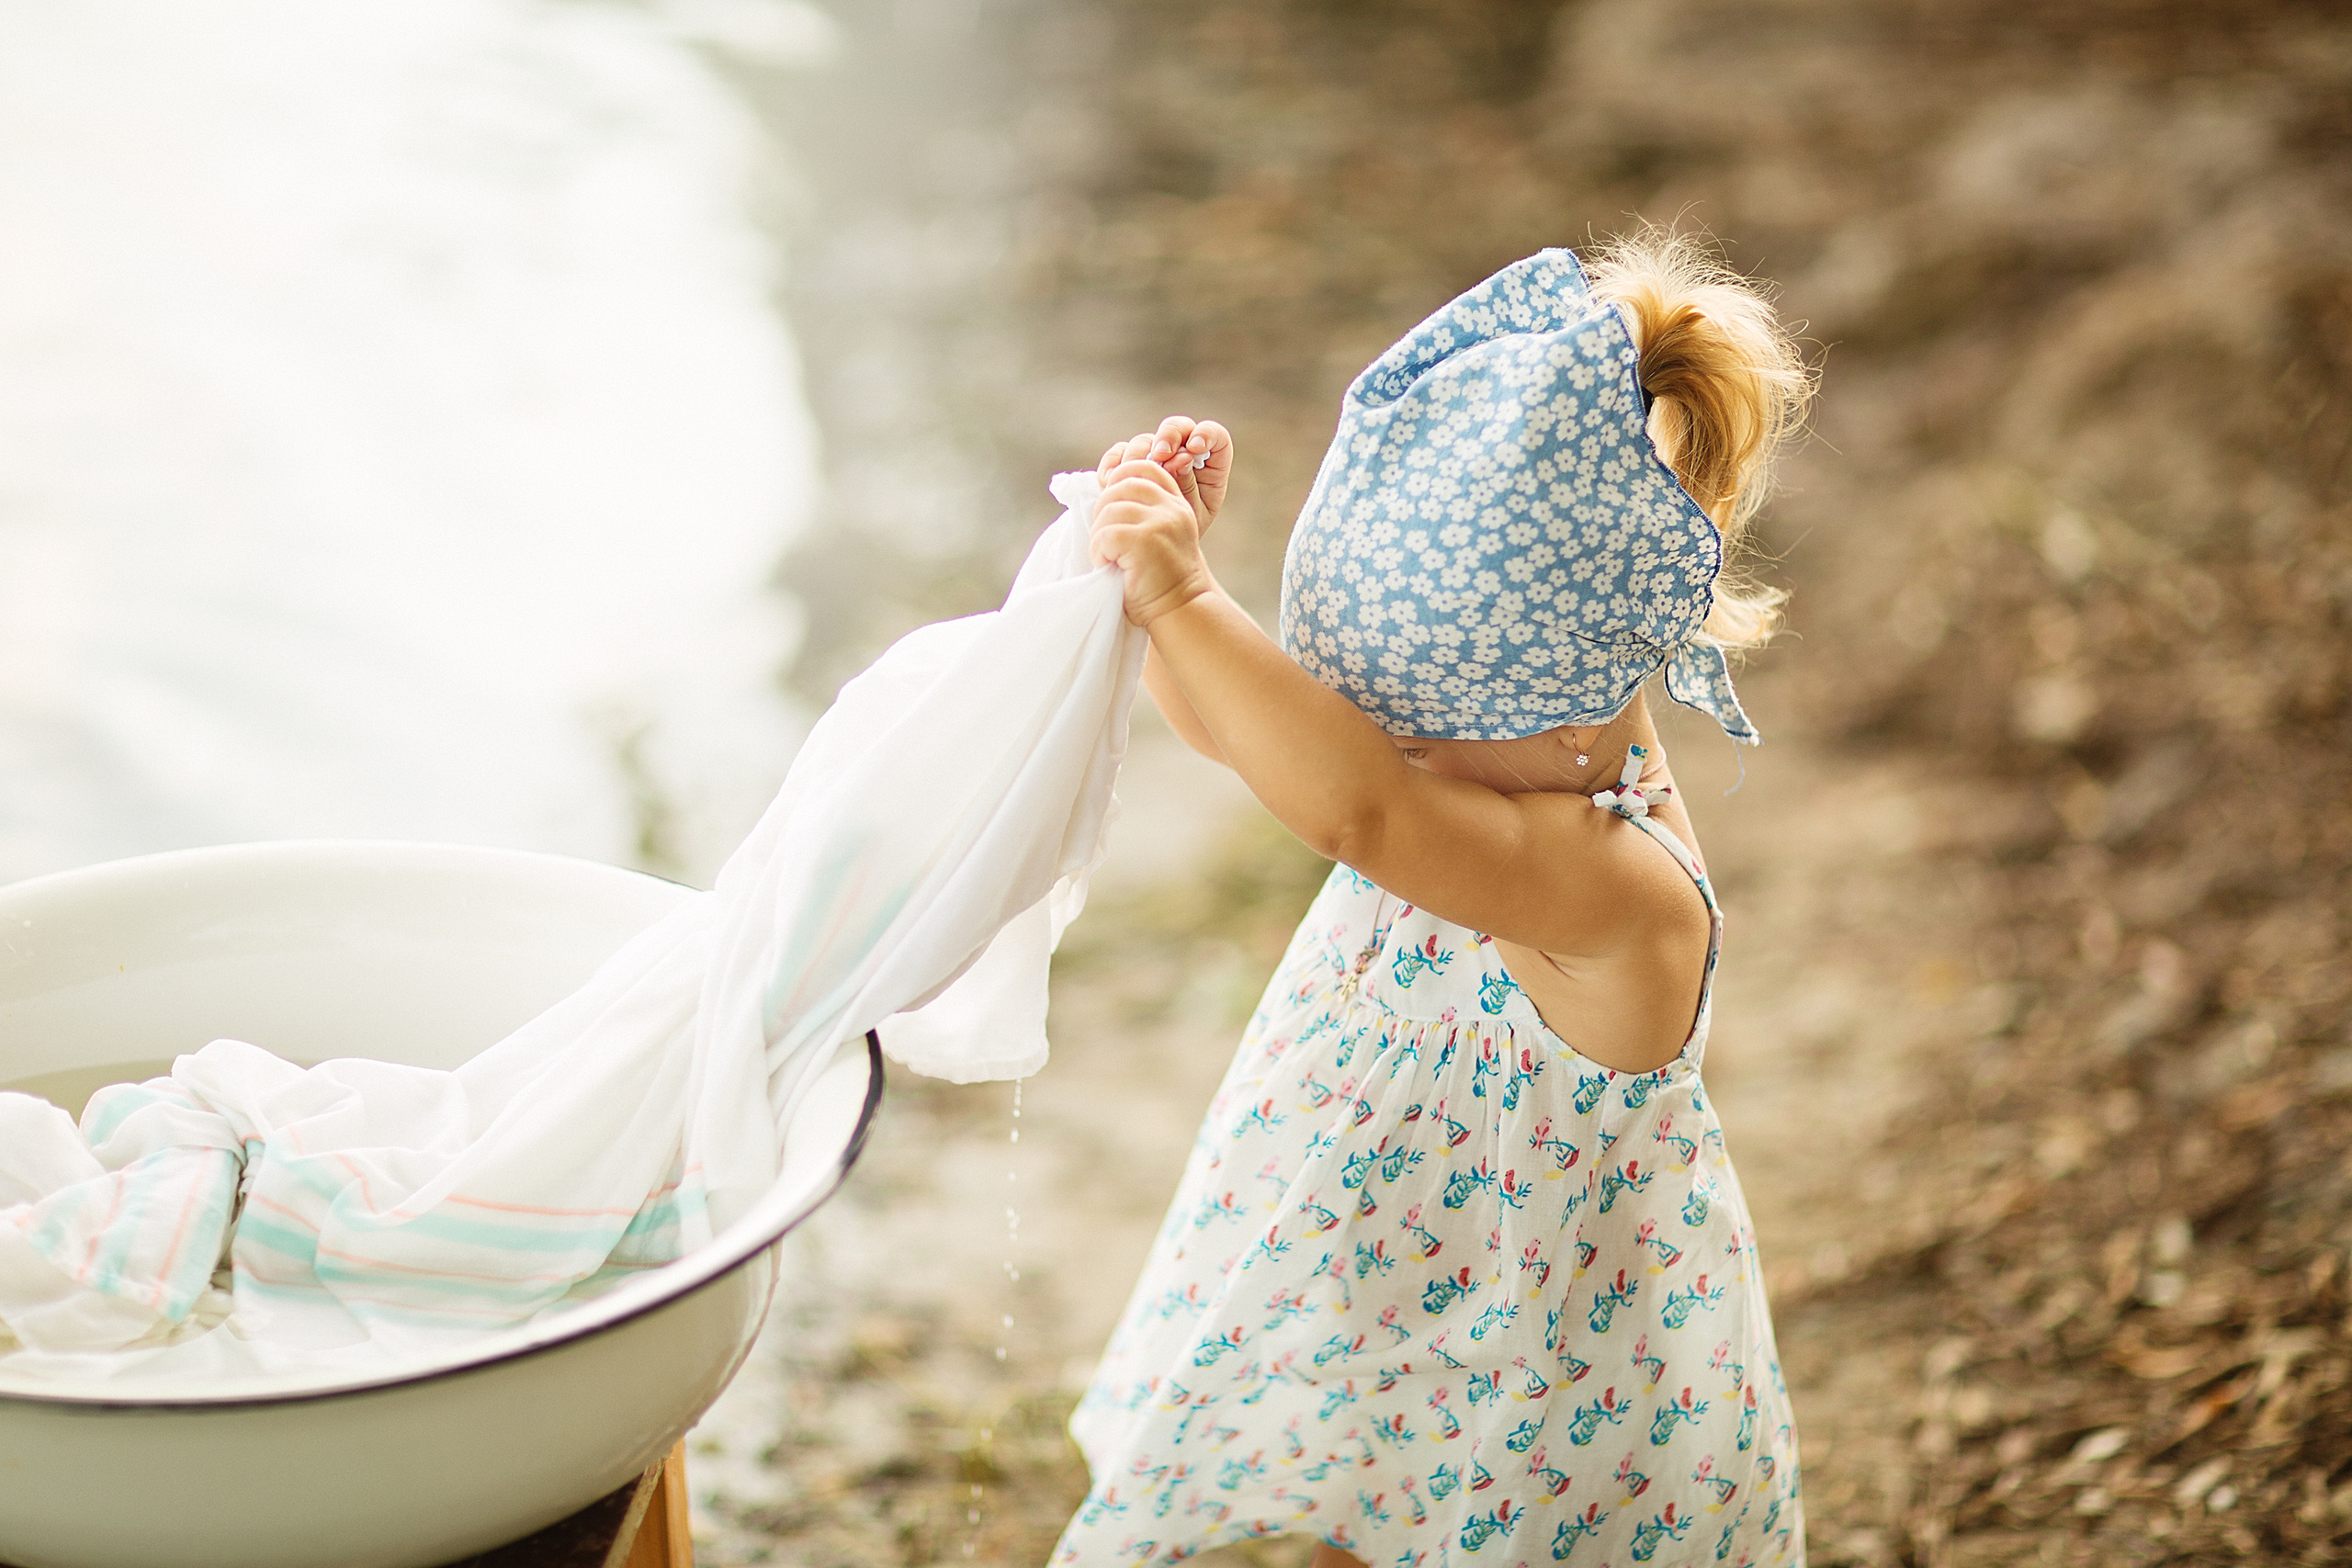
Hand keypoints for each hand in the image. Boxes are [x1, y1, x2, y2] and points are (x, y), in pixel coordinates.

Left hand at [1090, 457, 1213, 627]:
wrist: (1181, 610)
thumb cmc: (1161, 579)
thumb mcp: (1159, 536)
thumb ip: (1143, 512)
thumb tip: (1104, 491)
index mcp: (1175, 504)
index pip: (1145, 467)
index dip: (1120, 477)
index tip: (1110, 506)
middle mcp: (1171, 509)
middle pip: (1120, 486)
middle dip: (1103, 510)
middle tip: (1105, 540)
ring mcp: (1160, 523)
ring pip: (1110, 510)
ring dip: (1099, 536)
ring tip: (1107, 557)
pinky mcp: (1145, 541)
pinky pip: (1106, 535)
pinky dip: (1098, 552)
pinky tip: (1107, 566)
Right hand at [1097, 414, 1231, 535]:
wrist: (1158, 555)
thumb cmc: (1183, 535)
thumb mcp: (1194, 514)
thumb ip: (1189, 486)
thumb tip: (1181, 458)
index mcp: (1208, 466)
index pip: (1213, 434)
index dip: (1206, 433)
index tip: (1195, 448)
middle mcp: (1180, 455)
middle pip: (1177, 428)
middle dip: (1168, 436)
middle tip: (1160, 455)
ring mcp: (1153, 459)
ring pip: (1145, 440)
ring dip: (1138, 453)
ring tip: (1132, 476)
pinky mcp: (1129, 466)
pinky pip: (1118, 453)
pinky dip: (1113, 462)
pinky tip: (1108, 479)